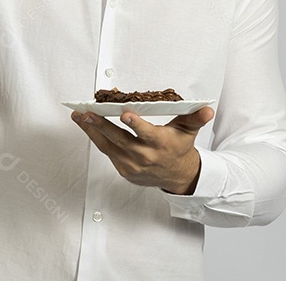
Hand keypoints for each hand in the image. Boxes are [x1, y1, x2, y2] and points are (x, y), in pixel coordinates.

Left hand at [71, 107, 214, 194]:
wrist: (177, 176)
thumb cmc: (180, 147)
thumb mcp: (189, 131)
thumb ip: (195, 118)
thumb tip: (207, 109)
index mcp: (159, 144)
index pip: (146, 133)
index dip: (135, 124)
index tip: (124, 115)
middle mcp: (144, 156)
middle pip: (119, 139)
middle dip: (101, 126)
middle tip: (86, 113)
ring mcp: (132, 165)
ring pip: (108, 146)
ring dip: (91, 131)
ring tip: (78, 116)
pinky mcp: (124, 170)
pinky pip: (107, 152)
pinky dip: (96, 138)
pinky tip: (87, 126)